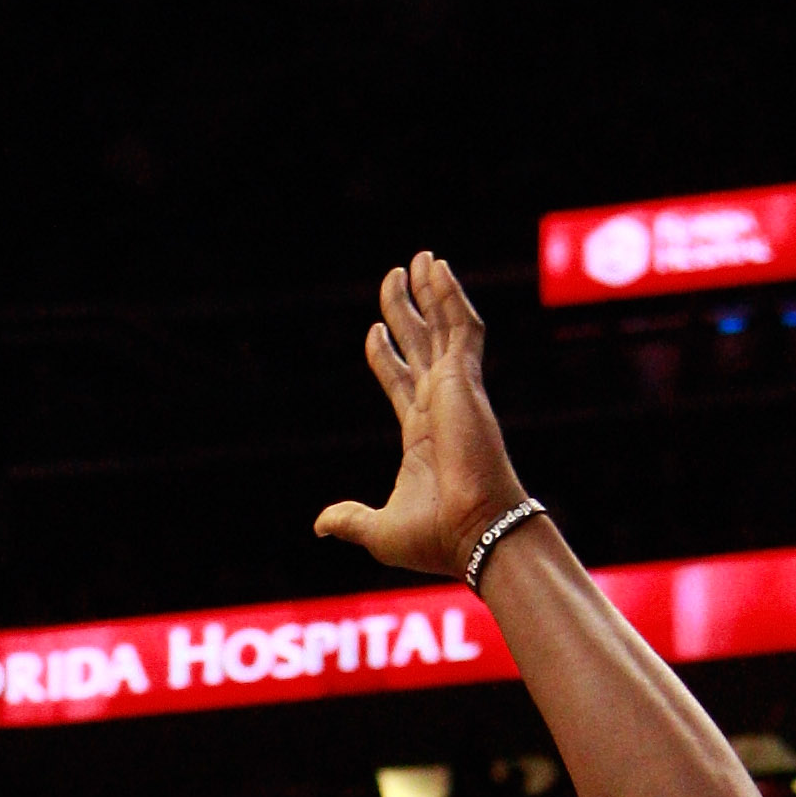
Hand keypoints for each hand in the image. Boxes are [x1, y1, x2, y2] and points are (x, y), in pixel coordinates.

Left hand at [313, 251, 523, 583]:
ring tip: (419, 258)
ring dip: (430, 292)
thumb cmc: (436, 538)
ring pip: (441, 326)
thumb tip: (321, 525)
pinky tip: (437, 267)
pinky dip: (449, 296)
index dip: (386, 355)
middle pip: (420, 344)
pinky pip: (460, 325)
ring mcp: (454, 389)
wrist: (474, 533)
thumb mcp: (378, 530)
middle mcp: (439, 405)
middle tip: (394, 277)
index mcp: (420, 434)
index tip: (374, 331)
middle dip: (406, 311)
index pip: (401, 381)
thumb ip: (350, 519)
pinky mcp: (465, 379)